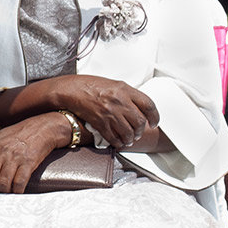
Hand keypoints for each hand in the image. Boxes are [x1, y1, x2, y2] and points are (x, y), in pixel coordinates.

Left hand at [0, 114, 70, 192]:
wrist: (44, 127)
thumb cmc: (20, 133)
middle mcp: (2, 152)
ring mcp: (16, 157)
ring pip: (2, 182)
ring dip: (3, 192)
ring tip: (6, 193)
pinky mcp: (29, 162)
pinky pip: (19, 182)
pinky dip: (17, 191)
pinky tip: (17, 192)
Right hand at [43, 75, 158, 148]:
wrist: (73, 89)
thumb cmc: (92, 85)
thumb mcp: (114, 85)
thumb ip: (128, 95)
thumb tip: (139, 107)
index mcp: (125, 90)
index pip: (148, 105)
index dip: (155, 116)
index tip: (154, 122)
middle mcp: (120, 101)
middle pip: (139, 122)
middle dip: (140, 131)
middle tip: (138, 133)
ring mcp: (110, 113)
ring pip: (128, 133)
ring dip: (130, 139)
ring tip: (129, 139)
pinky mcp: (100, 123)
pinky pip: (114, 138)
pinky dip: (118, 143)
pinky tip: (118, 142)